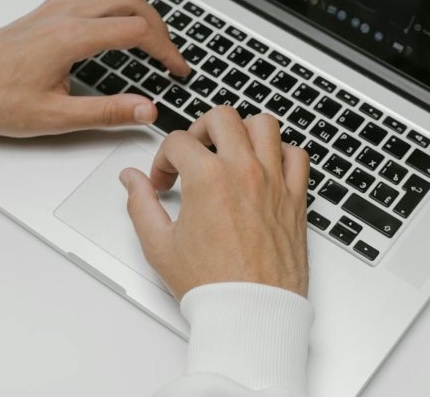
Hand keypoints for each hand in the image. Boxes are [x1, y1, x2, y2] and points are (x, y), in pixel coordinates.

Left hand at [0, 0, 189, 136]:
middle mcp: (66, 15)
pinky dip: (111, 0)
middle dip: (159, 25)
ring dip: (137, 8)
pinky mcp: (46, 9)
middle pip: (131, 1)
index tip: (177, 67)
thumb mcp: (56, 117)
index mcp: (72, 38)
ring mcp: (55, 7)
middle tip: (168, 52)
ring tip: (148, 34)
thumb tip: (146, 110)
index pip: (138, 31)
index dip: (166, 50)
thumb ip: (107, 112)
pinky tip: (110, 19)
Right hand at [120, 107, 310, 300]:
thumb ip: (140, 204)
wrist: (251, 312)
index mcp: (208, 179)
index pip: (178, 141)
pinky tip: (266, 167)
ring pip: (264, 125)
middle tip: (194, 152)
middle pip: (222, 117)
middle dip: (200, 129)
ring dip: (243, 130)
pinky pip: (297, 156)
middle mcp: (244, 172)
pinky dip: (282, 153)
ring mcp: (274, 182)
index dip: (162, 159)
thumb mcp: (159, 245)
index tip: (164, 180)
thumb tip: (131, 180)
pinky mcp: (295, 197)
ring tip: (230, 150)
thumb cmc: (211, 285)